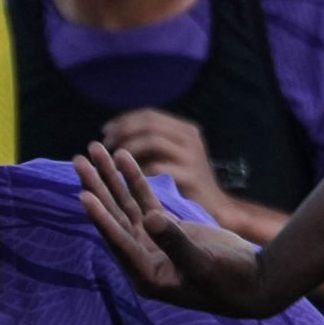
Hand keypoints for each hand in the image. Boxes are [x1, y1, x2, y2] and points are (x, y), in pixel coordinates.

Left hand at [75, 140, 269, 312]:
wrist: (255, 283)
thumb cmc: (231, 280)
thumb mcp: (202, 263)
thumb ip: (175, 241)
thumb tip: (150, 218)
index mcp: (146, 276)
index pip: (118, 242)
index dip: (101, 219)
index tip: (84, 195)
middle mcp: (142, 260)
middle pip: (113, 218)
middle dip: (96, 187)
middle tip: (78, 160)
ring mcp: (153, 243)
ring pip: (125, 206)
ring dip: (110, 178)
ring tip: (95, 150)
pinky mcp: (167, 230)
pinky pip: (144, 201)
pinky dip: (135, 180)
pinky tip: (124, 159)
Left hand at [98, 106, 223, 205]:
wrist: (218, 209)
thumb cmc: (188, 185)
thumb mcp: (175, 156)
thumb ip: (154, 143)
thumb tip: (116, 134)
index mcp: (186, 130)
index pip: (149, 115)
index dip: (124, 121)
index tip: (106, 132)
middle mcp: (190, 138)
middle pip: (149, 123)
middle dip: (123, 131)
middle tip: (105, 144)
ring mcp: (191, 156)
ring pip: (152, 140)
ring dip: (128, 147)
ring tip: (114, 160)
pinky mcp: (190, 177)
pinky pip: (157, 167)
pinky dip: (138, 170)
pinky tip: (127, 178)